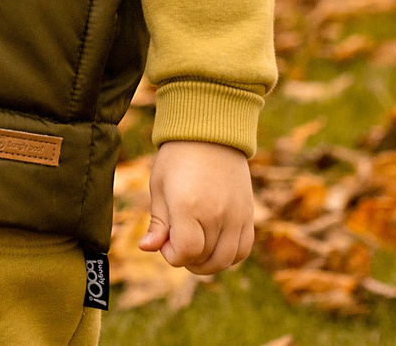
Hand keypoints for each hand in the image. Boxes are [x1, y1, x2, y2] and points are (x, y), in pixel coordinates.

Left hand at [138, 140, 254, 274]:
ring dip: (208, 263)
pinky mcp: (248, 213)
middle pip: (205, 259)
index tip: (166, 241)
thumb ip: (157, 222)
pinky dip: (230, 256)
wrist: (211, 133)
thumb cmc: (177, 158)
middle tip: (178, 243)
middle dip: (187, 259)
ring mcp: (236, 215)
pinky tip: (216, 246)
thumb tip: (146, 248)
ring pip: (226, 259)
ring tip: (196, 249)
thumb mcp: (160, 186)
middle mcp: (216, 213)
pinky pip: (243, 248)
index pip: (185, 252)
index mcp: (188, 206)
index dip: (172, 255)